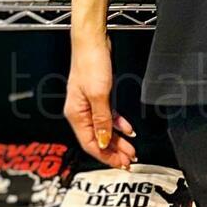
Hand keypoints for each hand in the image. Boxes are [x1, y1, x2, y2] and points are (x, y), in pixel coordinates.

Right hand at [64, 35, 136, 169]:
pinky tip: (128, 130)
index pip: (90, 143)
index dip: (105, 156)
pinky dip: (118, 124)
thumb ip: (102, 120)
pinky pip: (107, 116)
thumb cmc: (90, 63)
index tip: (120, 164)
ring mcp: (88, 104)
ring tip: (131, 149)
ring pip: (104, 129)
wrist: (91, 41)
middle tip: (130, 160)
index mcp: (76, 114)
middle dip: (114, 151)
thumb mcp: (99, 94)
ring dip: (118, 140)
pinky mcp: (97, 96)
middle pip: (97, 139)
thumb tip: (102, 141)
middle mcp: (80, 112)